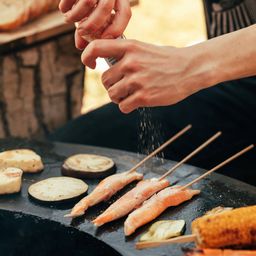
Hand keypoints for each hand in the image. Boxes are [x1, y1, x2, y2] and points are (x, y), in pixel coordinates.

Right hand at [59, 0, 131, 49]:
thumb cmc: (88, 0)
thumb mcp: (95, 13)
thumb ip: (90, 29)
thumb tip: (80, 46)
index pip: (125, 13)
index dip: (116, 29)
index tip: (104, 39)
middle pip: (105, 7)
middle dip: (92, 24)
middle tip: (81, 32)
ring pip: (87, 2)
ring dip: (76, 15)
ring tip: (68, 20)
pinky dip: (65, 6)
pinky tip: (63, 9)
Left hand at [81, 39, 211, 112]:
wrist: (190, 69)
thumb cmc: (167, 60)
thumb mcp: (144, 49)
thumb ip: (125, 55)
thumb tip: (106, 64)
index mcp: (129, 47)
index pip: (96, 47)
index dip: (87, 56)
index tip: (90, 65)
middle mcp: (130, 62)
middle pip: (104, 80)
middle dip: (112, 86)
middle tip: (124, 86)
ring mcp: (137, 80)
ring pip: (112, 95)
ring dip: (119, 98)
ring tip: (131, 94)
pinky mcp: (144, 97)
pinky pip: (123, 107)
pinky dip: (127, 107)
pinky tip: (137, 102)